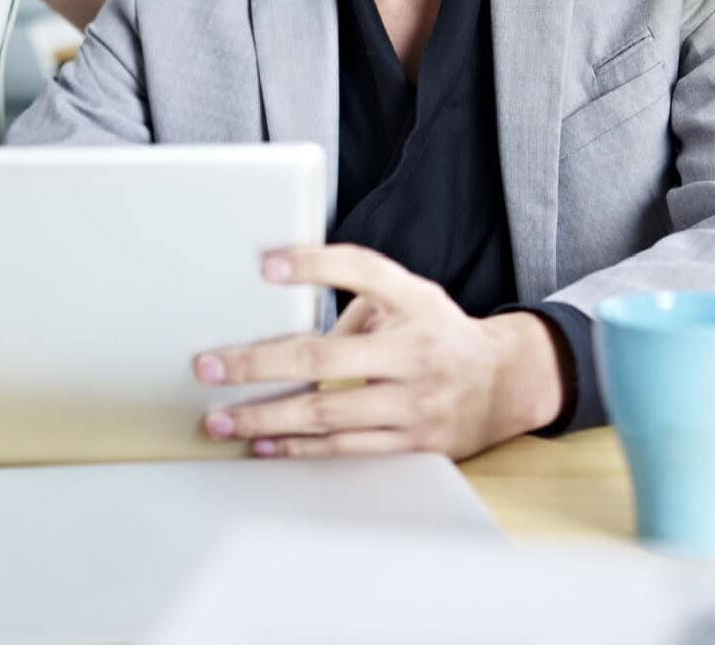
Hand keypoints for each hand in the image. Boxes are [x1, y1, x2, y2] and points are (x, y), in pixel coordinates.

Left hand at [193, 245, 565, 459]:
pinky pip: (346, 449)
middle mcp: (415, 352)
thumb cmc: (438, 330)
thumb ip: (357, 298)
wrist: (505, 383)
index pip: (362, 271)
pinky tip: (264, 444)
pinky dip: (300, 448)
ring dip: (266, 418)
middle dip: (257, 364)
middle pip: (324, 359)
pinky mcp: (414, 446)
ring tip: (221, 419)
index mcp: (413, 301)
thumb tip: (286, 316)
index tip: (267, 266)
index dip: (315, 265)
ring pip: (328, 415)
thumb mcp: (409, 295)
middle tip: (208, 366)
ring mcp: (415, 404)